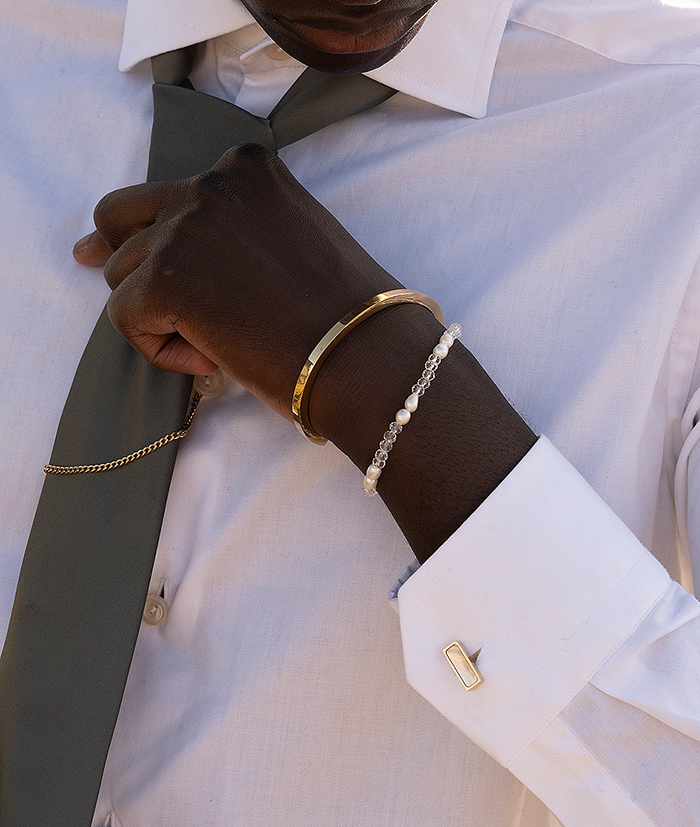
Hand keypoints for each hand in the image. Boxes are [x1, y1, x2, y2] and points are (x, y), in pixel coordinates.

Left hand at [74, 143, 535, 560]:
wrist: (362, 353)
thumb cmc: (334, 312)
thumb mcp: (283, 237)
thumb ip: (222, 228)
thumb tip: (106, 243)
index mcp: (244, 166)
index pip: (164, 197)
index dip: (169, 248)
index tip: (197, 286)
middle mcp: (208, 182)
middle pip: (121, 223)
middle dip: (141, 270)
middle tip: (183, 311)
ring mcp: (185, 225)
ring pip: (120, 275)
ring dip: (160, 315)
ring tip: (220, 341)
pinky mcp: (167, 277)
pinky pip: (124, 317)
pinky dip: (158, 348)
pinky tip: (210, 357)